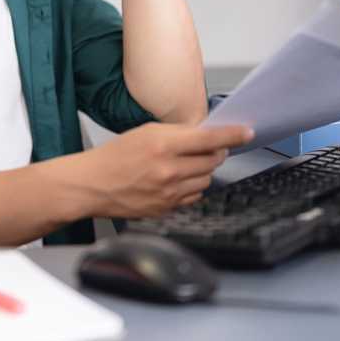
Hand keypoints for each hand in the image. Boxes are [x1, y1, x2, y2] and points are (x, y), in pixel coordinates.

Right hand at [80, 122, 253, 217]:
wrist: (93, 185)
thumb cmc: (114, 157)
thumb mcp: (145, 133)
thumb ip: (177, 133)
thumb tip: (205, 134)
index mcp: (162, 145)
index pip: (209, 138)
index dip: (232, 135)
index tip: (246, 132)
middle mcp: (168, 170)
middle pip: (213, 160)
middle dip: (216, 151)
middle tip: (209, 147)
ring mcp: (169, 193)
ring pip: (206, 179)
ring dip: (203, 169)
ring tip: (184, 164)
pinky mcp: (167, 209)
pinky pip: (194, 196)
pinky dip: (192, 186)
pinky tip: (176, 179)